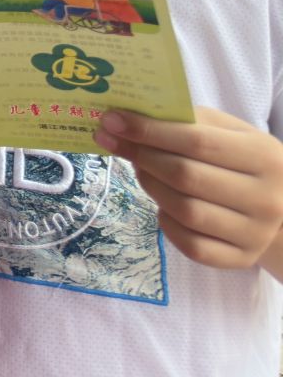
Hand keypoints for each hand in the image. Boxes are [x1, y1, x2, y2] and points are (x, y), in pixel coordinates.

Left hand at [98, 106, 282, 269]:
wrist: (282, 206)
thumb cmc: (242, 159)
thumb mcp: (229, 131)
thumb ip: (187, 121)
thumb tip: (128, 118)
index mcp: (264, 157)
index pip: (197, 141)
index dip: (149, 131)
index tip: (111, 121)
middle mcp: (265, 199)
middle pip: (185, 176)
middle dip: (141, 156)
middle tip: (113, 142)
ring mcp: (255, 234)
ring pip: (185, 211)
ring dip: (150, 186)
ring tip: (140, 170)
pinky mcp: (241, 259)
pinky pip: (191, 245)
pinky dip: (167, 224)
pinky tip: (162, 205)